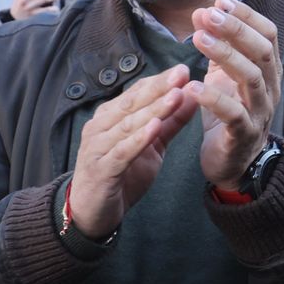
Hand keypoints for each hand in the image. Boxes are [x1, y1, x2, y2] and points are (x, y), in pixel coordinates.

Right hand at [66, 68, 201, 238]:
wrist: (91, 213)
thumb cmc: (121, 176)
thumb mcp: (152, 147)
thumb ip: (170, 123)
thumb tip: (192, 98)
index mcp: (110, 117)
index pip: (136, 93)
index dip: (159, 81)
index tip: (183, 70)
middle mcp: (100, 127)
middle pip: (132, 103)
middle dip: (158, 88)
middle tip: (181, 74)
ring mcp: (98, 147)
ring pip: (128, 124)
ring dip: (153, 110)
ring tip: (174, 96)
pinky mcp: (101, 169)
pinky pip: (122, 151)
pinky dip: (138, 139)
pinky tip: (155, 128)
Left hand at [189, 0, 282, 187]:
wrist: (232, 162)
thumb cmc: (228, 112)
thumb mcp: (224, 75)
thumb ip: (217, 45)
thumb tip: (201, 12)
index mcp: (268, 70)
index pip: (268, 34)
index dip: (246, 15)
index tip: (220, 0)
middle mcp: (270, 88)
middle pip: (262, 51)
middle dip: (236, 29)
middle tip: (208, 14)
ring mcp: (260, 112)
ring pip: (251, 78)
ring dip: (225, 55)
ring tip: (198, 39)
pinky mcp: (244, 135)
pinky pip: (234, 115)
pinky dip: (214, 99)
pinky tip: (192, 86)